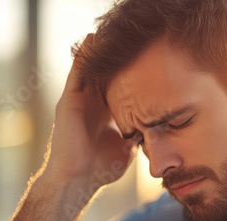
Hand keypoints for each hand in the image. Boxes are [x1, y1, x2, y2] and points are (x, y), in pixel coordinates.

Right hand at [47, 34, 136, 189]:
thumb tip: (157, 133)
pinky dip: (84, 57)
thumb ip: (138, 137)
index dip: (131, 74)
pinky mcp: (69, 101)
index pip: (119, 88)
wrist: (79, 180)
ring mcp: (79, 101)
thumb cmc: (101, 169)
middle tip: (131, 40)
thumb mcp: (127, 148)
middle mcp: (91, 105)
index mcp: (105, 114)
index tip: (146, 60)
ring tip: (109, 34)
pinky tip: (93, 41)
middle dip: (116, 59)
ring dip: (99, 53)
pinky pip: (77, 74)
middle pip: (105, 75)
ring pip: (90, 70)